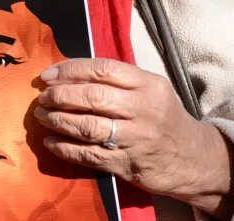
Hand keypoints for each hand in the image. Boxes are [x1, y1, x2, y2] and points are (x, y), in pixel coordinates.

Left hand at [35, 58, 233, 216]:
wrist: (192, 157)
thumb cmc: (161, 115)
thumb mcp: (149, 88)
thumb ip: (116, 79)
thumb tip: (68, 71)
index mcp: (147, 84)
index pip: (103, 70)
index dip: (71, 70)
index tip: (48, 75)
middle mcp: (142, 110)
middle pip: (93, 97)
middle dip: (60, 95)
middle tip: (42, 97)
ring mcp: (135, 139)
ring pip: (88, 127)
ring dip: (58, 120)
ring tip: (41, 116)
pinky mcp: (127, 164)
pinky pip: (89, 155)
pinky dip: (65, 148)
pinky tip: (51, 142)